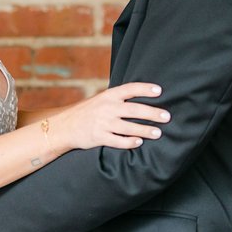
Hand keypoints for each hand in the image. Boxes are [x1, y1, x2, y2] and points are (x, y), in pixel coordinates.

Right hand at [51, 82, 168, 151]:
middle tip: (167, 117)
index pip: (130, 89)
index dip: (145, 89)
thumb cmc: (88, 112)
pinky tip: (138, 143)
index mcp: (108, 95)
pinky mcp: (99, 137)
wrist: (65, 126)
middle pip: (134, 110)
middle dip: (152, 113)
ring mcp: (102, 123)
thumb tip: (142, 98)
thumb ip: (118, 99)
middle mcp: (107, 108)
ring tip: (158, 133)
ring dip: (145, 130)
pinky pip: (117, 141)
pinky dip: (129, 142)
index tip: (159, 91)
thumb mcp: (101, 100)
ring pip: (128, 127)